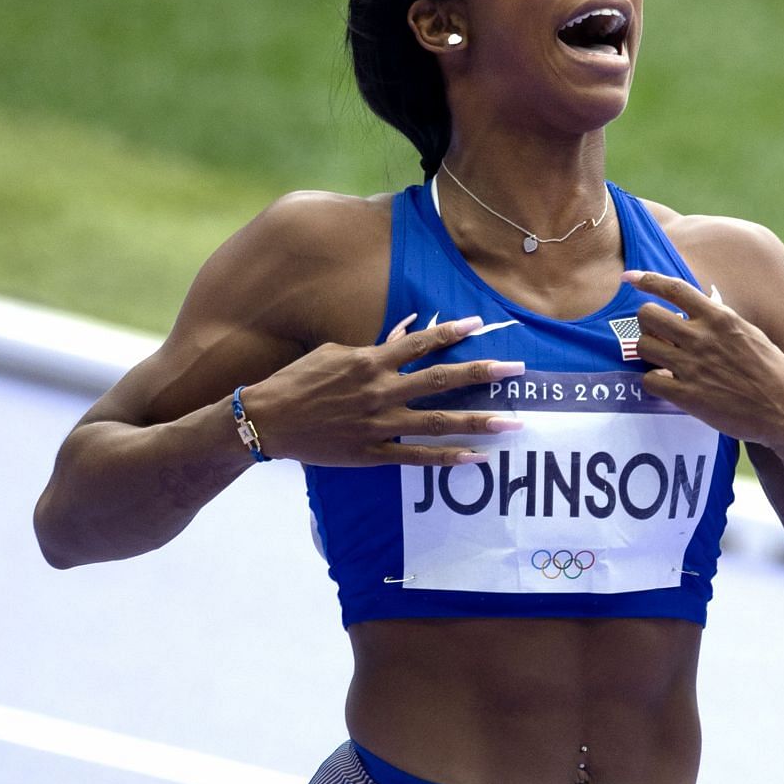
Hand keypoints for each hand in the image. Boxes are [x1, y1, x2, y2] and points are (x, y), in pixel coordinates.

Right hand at [238, 314, 523, 466]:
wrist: (267, 420)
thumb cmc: (297, 381)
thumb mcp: (332, 353)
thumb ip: (372, 347)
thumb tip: (405, 334)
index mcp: (369, 361)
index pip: (419, 343)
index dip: (450, 333)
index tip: (479, 324)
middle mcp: (380, 391)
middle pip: (440, 380)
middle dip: (481, 373)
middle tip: (516, 369)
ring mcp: (378, 425)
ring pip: (438, 421)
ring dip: (478, 420)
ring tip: (512, 421)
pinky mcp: (372, 453)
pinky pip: (417, 457)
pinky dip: (448, 458)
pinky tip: (477, 457)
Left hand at [624, 270, 783, 455]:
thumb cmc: (772, 371)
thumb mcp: (749, 333)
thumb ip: (722, 320)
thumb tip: (702, 306)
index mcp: (721, 317)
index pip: (674, 288)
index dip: (647, 280)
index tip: (629, 278)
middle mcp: (703, 337)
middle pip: (647, 314)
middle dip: (646, 323)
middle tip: (657, 335)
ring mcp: (693, 366)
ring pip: (643, 346)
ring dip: (648, 352)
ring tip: (662, 360)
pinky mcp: (688, 396)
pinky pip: (649, 380)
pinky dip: (654, 381)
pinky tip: (668, 384)